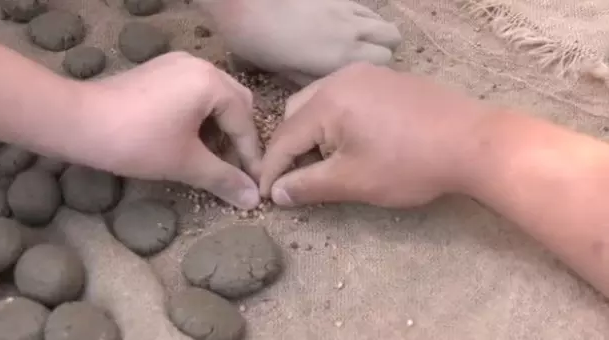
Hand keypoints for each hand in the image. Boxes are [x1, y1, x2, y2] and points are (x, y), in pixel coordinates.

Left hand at [75, 52, 261, 208]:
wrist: (77, 123)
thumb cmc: (137, 142)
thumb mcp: (186, 163)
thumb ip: (223, 179)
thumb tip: (253, 199)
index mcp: (211, 82)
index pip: (243, 122)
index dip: (250, 157)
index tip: (254, 184)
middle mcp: (199, 65)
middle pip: (235, 103)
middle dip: (238, 137)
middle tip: (233, 167)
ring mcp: (176, 64)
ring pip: (214, 96)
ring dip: (219, 127)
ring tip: (211, 156)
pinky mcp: (158, 71)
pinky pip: (193, 91)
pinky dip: (200, 115)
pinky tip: (190, 138)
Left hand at [195, 0, 401, 84]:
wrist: (246, 2)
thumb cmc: (260, 42)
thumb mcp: (284, 73)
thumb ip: (313, 80)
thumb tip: (329, 85)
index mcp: (340, 58)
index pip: (383, 63)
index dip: (375, 70)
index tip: (361, 78)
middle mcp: (353, 33)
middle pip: (392, 40)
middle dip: (384, 50)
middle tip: (363, 59)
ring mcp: (347, 10)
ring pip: (383, 21)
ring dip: (378, 33)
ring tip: (360, 42)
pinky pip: (365, 9)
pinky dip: (365, 19)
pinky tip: (346, 25)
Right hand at [260, 62, 496, 206]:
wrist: (474, 142)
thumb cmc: (410, 164)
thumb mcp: (353, 181)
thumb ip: (309, 186)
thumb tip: (277, 193)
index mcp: (327, 102)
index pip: (284, 137)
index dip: (272, 170)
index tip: (266, 195)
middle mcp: (341, 79)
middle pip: (297, 114)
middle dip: (291, 147)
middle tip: (298, 178)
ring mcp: (366, 75)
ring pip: (320, 102)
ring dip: (313, 133)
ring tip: (326, 162)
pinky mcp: (385, 79)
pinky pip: (345, 96)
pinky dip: (336, 120)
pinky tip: (353, 142)